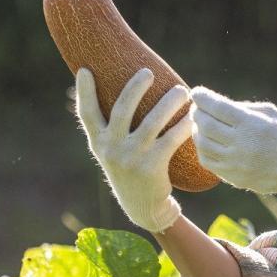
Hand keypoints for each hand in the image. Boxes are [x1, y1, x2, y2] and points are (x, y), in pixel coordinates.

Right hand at [74, 67, 192, 232]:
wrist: (143, 206)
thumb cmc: (131, 170)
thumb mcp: (114, 152)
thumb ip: (112, 129)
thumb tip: (123, 93)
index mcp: (98, 142)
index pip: (86, 114)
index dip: (84, 92)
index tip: (85, 70)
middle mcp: (111, 148)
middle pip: (121, 110)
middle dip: (135, 87)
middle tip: (148, 72)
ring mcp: (131, 158)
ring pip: (151, 122)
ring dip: (168, 102)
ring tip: (182, 91)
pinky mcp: (152, 166)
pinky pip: (171, 139)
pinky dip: (184, 125)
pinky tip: (193, 116)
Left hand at [189, 87, 276, 213]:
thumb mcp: (271, 114)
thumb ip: (242, 108)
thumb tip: (215, 104)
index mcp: (252, 124)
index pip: (217, 106)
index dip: (202, 97)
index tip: (197, 92)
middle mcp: (242, 144)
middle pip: (205, 124)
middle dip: (197, 112)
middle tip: (197, 107)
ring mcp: (236, 163)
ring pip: (202, 143)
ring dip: (196, 130)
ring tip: (200, 124)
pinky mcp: (233, 177)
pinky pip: (207, 161)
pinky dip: (202, 148)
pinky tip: (207, 141)